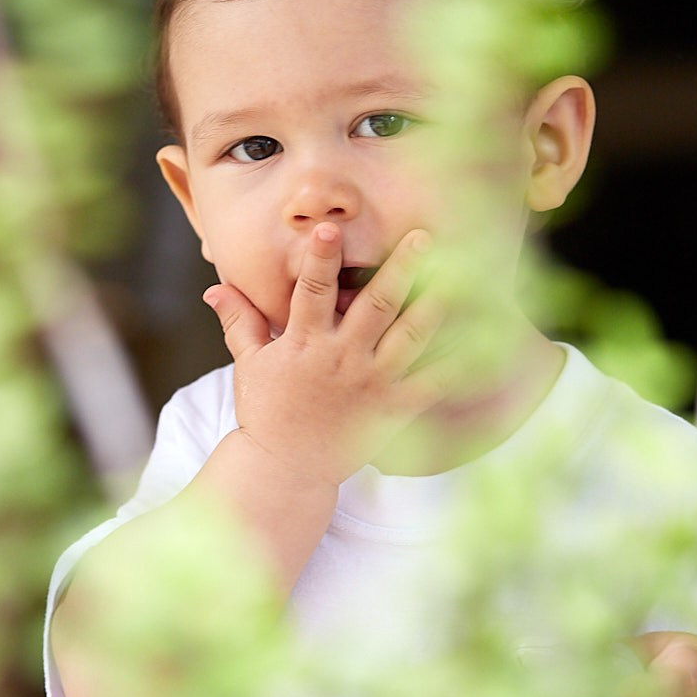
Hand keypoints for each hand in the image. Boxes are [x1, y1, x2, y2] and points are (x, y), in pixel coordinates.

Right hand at [204, 223, 451, 487]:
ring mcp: (370, 383)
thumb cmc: (266, 413)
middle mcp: (340, 359)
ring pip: (410, 336)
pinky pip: (432, 383)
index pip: (311, 292)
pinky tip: (481, 340)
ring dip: (434, 303)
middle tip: (423, 236)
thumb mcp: (249, 364)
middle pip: (376, 305)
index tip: (329, 228)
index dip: (319, 259)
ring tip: (457, 275)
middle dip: (401, 268)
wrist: (286, 469)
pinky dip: (457, 363)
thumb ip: (240, 321)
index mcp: (304, 343)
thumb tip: (215, 286)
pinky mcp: (392, 408)